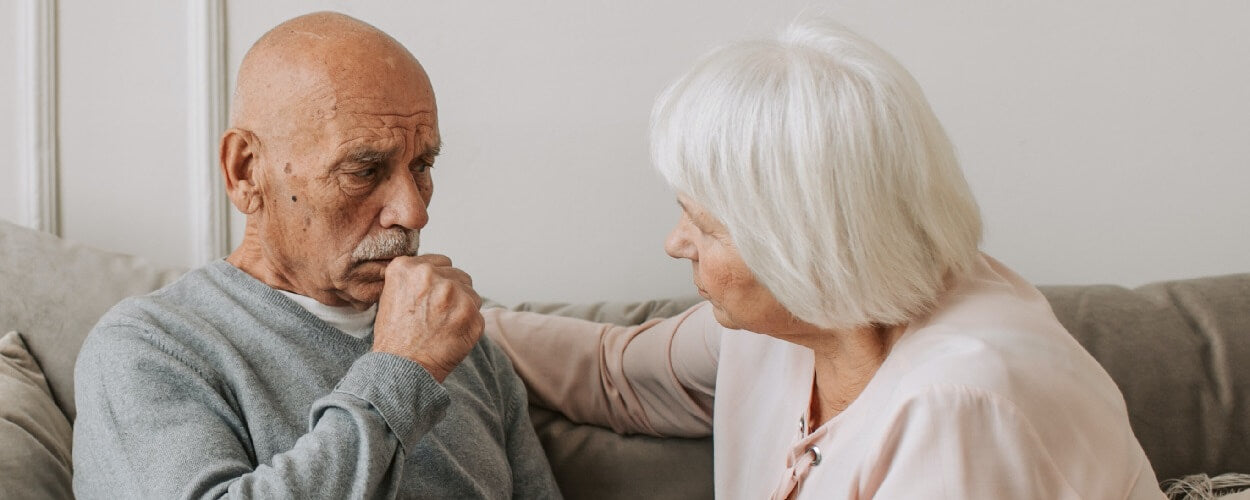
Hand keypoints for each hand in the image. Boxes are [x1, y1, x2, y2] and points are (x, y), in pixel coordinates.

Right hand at [373, 254, 483, 381]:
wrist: (401, 369)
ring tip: (444, 326)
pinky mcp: (471, 313)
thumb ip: (413, 277)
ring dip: (463, 307)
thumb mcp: (391, 295)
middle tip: (437, 315)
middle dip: (452, 293)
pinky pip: (478, 313)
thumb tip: (437, 270)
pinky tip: (452, 335)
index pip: (441, 262)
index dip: (438, 281)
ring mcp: (453, 293)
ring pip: (471, 293)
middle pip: (458, 275)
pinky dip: (469, 325)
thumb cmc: (395, 338)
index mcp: (408, 268)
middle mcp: (431, 275)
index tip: (432, 296)